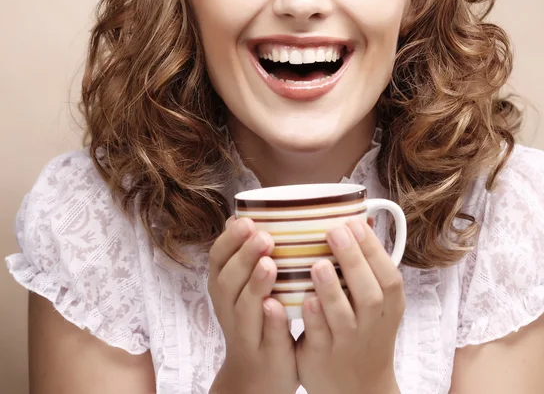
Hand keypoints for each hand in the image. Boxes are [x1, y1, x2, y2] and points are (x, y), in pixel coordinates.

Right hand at [208, 216, 298, 393]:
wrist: (256, 379)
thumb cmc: (256, 320)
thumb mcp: (244, 287)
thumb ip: (245, 255)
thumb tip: (244, 213)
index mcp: (223, 288)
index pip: (218, 258)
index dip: (229, 239)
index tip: (246, 220)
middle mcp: (228, 309)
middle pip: (228, 281)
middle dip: (243, 256)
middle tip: (264, 236)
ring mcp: (246, 334)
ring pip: (244, 309)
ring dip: (255, 285)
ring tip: (270, 265)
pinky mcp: (267, 355)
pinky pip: (267, 338)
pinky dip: (272, 321)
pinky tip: (278, 306)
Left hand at [295, 218, 403, 393]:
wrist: (358, 389)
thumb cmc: (364, 332)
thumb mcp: (377, 302)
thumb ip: (369, 266)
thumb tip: (362, 217)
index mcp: (388, 307)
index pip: (389, 277)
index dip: (373, 250)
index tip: (354, 223)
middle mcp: (371, 325)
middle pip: (369, 294)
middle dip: (353, 261)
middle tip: (334, 232)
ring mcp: (347, 343)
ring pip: (342, 316)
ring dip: (331, 289)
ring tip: (317, 264)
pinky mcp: (322, 356)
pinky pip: (317, 337)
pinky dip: (312, 318)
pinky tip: (303, 299)